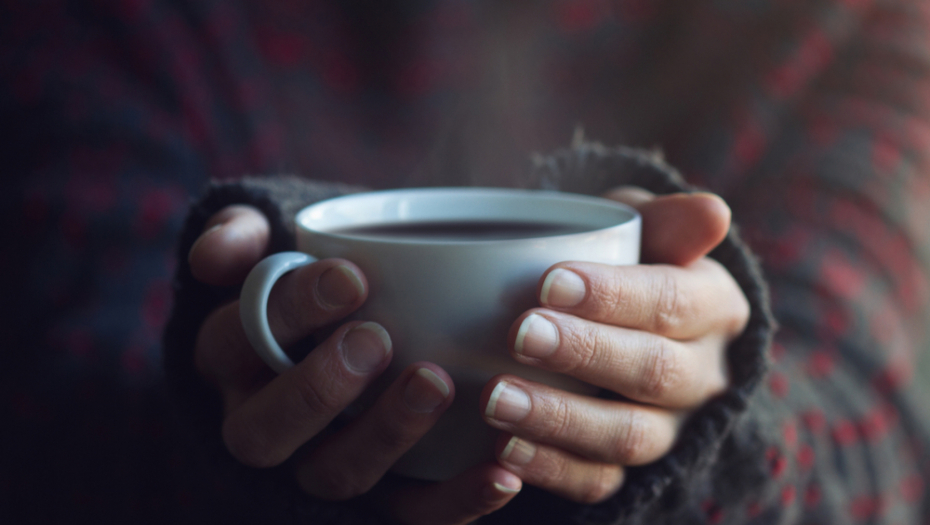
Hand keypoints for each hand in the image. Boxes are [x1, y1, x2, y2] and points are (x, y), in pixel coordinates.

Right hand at [189, 205, 519, 524]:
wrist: (348, 322)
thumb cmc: (314, 279)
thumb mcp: (272, 243)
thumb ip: (244, 235)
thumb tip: (214, 255)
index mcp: (231, 357)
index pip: (238, 339)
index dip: (290, 311)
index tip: (353, 276)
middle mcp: (262, 420)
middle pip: (264, 431)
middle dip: (318, 389)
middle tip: (378, 339)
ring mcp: (316, 465)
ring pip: (333, 475)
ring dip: (386, 437)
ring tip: (437, 384)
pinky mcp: (376, 499)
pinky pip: (406, 515)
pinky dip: (453, 501)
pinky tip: (501, 473)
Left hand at [482, 188, 749, 502]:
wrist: (616, 319)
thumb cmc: (624, 260)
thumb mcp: (642, 227)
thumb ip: (667, 219)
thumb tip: (714, 212)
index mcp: (713, 306)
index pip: (673, 302)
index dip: (615, 295)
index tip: (549, 280)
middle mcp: (704, 375)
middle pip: (654, 372)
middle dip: (584, 353)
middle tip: (521, 334)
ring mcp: (672, 429)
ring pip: (628, 436)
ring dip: (560, 419)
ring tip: (496, 399)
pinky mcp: (634, 470)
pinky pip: (601, 481)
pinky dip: (553, 469)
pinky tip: (504, 450)